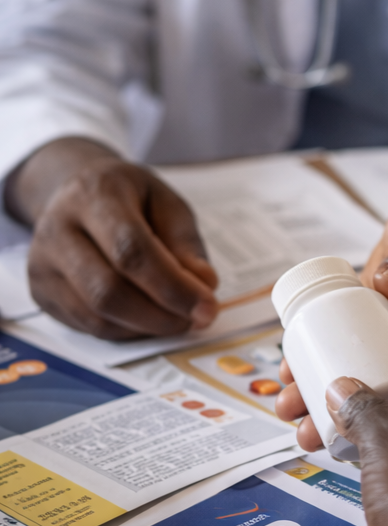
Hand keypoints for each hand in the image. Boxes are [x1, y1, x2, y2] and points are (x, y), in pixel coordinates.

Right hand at [21, 150, 218, 339]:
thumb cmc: (129, 199)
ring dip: (146, 328)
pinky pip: (88, 327)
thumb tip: (203, 285)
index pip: (130, 250)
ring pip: (96, 316)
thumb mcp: (167, 204)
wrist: (76, 193)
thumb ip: (186, 244)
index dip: (172, 286)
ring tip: (176, 318)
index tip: (207, 306)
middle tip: (195, 319)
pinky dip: (126, 332)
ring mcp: (42, 264)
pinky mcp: (41, 292)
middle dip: (160, 315)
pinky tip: (148, 319)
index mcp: (93, 195)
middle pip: (108, 290)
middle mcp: (57, 228)